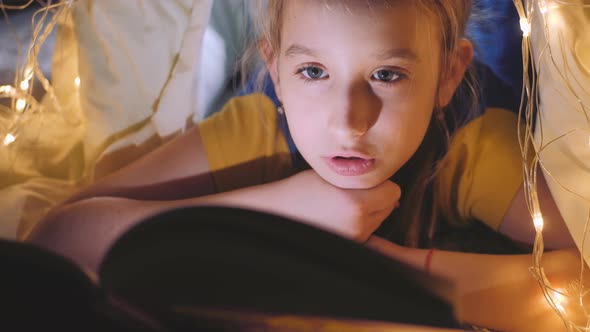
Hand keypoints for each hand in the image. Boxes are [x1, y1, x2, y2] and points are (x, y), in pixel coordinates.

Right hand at [279, 169, 400, 241]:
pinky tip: (338, 218)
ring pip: (379, 220)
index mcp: (356, 204)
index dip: (381, 183)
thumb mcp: (332, 176)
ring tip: (342, 205)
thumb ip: (362, 179)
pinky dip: (359, 224)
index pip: (393, 191)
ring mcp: (354, 240)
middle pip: (389, 207)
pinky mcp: (348, 248)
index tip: (364, 181)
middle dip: (377, 198)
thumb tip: (391, 192)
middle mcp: (359, 225)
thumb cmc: (301, 190)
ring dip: (369, 212)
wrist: (275, 215)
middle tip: (352, 192)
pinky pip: (367, 232)